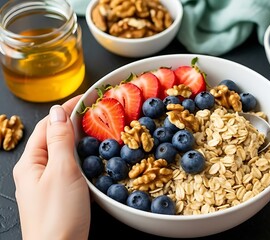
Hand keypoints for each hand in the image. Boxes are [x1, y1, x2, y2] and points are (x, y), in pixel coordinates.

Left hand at [13, 95, 89, 239]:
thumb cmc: (58, 216)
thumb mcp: (61, 172)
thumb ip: (60, 141)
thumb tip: (58, 113)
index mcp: (30, 162)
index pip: (48, 125)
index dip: (66, 109)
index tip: (87, 98)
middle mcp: (35, 171)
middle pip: (54, 137)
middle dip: (73, 122)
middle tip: (97, 112)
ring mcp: (47, 184)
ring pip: (63, 153)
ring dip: (78, 139)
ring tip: (98, 130)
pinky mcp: (59, 195)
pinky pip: (69, 168)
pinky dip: (81, 157)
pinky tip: (93, 158)